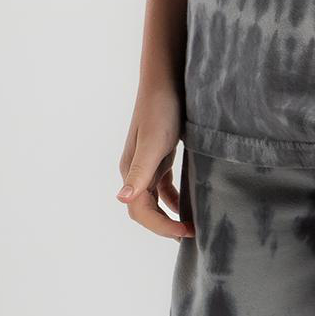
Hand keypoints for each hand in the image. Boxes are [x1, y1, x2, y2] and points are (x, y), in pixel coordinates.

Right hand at [117, 83, 194, 238]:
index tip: (187, 232)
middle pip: (145, 211)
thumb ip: (140, 172)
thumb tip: (122, 199)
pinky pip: (164, 186)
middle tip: (192, 235)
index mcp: (131, 171)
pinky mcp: (159, 155)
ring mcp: (147, 163)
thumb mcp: (154, 142)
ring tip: (192, 226)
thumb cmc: (161, 109)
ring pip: (154, 200)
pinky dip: (175, 199)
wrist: (167, 80)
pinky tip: (190, 203)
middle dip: (165, 226)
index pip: (140, 212)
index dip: (162, 226)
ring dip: (170, 215)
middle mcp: (135, 170)